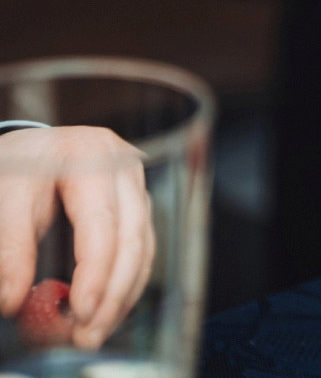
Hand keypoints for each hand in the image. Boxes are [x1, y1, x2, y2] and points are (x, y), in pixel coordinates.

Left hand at [0, 127, 152, 349]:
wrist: (34, 148)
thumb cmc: (20, 166)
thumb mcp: (5, 197)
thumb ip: (11, 247)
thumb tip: (12, 301)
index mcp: (91, 156)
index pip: (101, 223)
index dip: (96, 271)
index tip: (80, 311)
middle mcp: (125, 169)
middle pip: (132, 239)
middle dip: (113, 294)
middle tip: (89, 335)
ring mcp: (138, 187)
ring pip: (144, 249)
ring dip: (122, 296)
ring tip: (95, 332)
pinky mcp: (140, 205)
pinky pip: (143, 250)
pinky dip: (127, 284)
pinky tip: (108, 310)